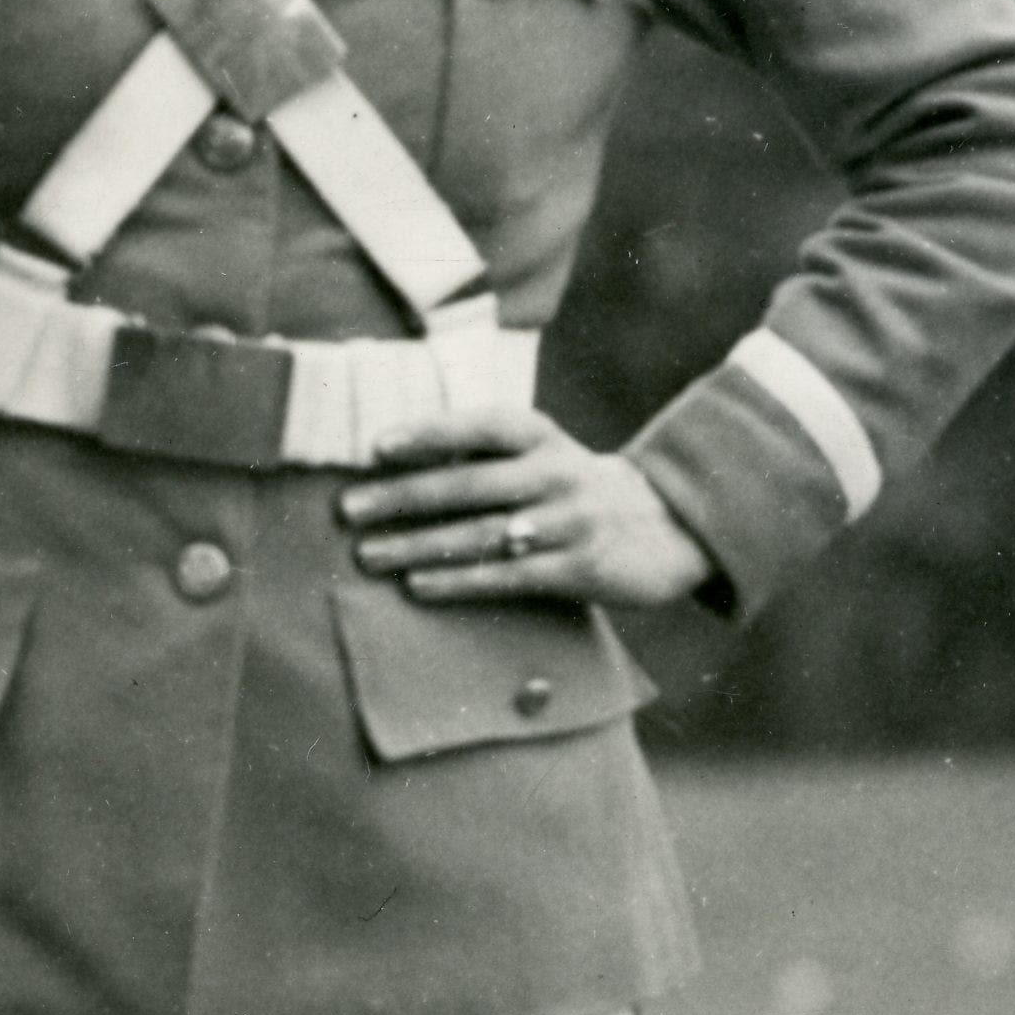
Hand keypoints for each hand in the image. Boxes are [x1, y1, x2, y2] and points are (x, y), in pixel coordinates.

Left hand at [339, 402, 713, 609]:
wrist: (666, 527)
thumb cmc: (573, 488)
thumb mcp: (542, 454)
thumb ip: (485, 455)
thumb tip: (393, 460)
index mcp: (540, 436)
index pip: (478, 427)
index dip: (429, 434)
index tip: (376, 446)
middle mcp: (554, 473)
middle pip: (468, 486)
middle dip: (402, 498)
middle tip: (348, 510)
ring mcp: (568, 522)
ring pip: (481, 535)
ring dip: (418, 546)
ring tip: (367, 555)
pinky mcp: (578, 568)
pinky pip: (507, 577)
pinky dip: (458, 582)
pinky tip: (417, 587)